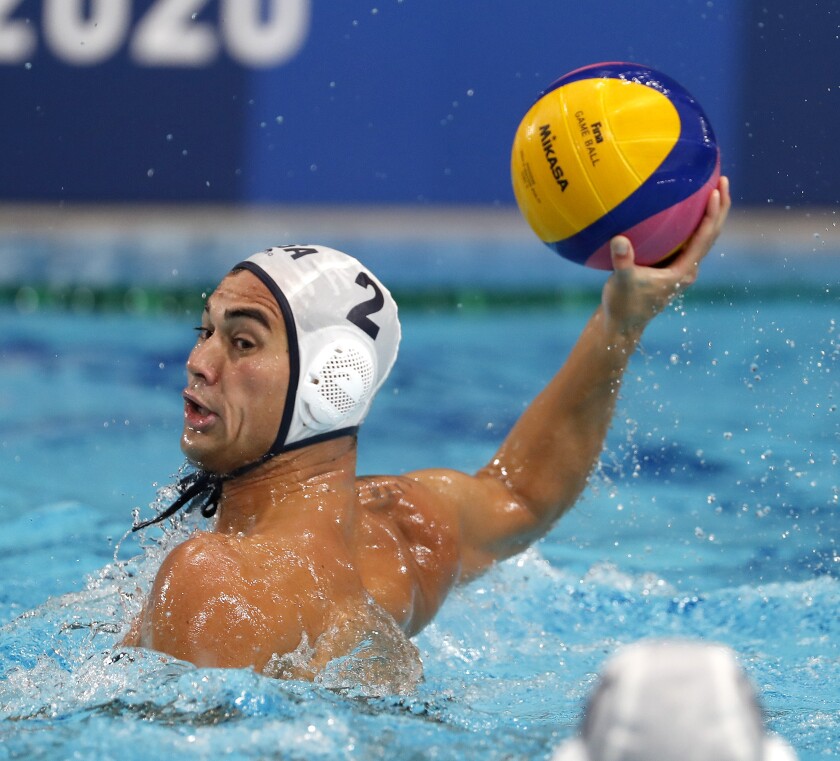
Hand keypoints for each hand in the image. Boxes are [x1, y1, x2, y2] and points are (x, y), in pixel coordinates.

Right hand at [601, 176, 730, 338]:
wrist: (622, 325)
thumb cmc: (623, 306)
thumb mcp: (621, 283)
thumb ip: (623, 262)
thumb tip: (619, 239)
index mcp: (683, 271)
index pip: (704, 238)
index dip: (712, 214)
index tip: (715, 191)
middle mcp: (687, 269)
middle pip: (711, 234)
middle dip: (720, 207)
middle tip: (721, 179)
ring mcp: (680, 268)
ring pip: (702, 236)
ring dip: (709, 213)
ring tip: (710, 188)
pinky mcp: (670, 267)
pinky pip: (687, 240)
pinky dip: (691, 222)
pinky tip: (682, 208)